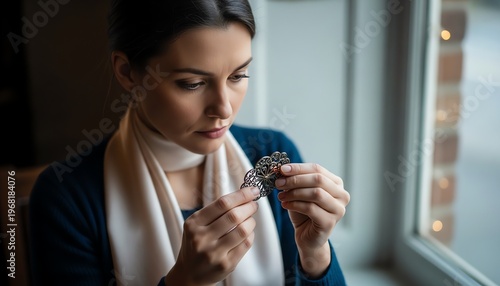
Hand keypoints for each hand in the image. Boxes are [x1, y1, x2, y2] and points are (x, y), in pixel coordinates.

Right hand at [166, 187, 259, 285]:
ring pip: (242, 230)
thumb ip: (215, 211)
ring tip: (250, 219)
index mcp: (194, 223)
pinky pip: (246, 244)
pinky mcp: (226, 265)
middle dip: (249, 207)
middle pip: (234, 216)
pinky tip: (247, 233)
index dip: (241, 195)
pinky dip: (250, 235)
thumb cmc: (196, 244)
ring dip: (251, 221)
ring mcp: (213, 253)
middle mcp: (201, 238)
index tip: (253, 190)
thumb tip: (244, 195)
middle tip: (254, 205)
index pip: (222, 203)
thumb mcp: (197, 225)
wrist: (190, 274)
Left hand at [275, 163, 349, 277]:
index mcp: (336, 183)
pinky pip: (311, 208)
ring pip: (316, 193)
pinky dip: (295, 205)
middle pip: (318, 180)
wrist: (307, 237)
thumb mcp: (300, 192)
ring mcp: (338, 209)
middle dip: (295, 180)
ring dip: (294, 193)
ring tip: (281, 196)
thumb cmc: (304, 213)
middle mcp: (342, 195)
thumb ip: (296, 180)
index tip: (282, 169)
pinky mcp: (330, 222)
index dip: (299, 168)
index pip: (317, 169)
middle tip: (279, 183)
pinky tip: (285, 205)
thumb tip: (283, 169)